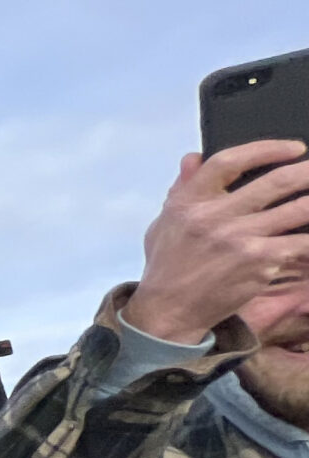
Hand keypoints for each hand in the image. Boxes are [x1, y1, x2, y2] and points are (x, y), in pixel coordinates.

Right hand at [124, 141, 308, 341]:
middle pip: (276, 182)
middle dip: (307, 171)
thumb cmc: (167, 265)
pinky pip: (302, 242)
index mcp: (190, 202)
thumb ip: (181, 188)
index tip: (293, 148)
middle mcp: (217, 217)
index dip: (266, 149)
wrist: (169, 309)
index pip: (230, 161)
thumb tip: (193, 157)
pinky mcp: (260, 262)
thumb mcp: (163, 222)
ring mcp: (241, 239)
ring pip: (299, 209)